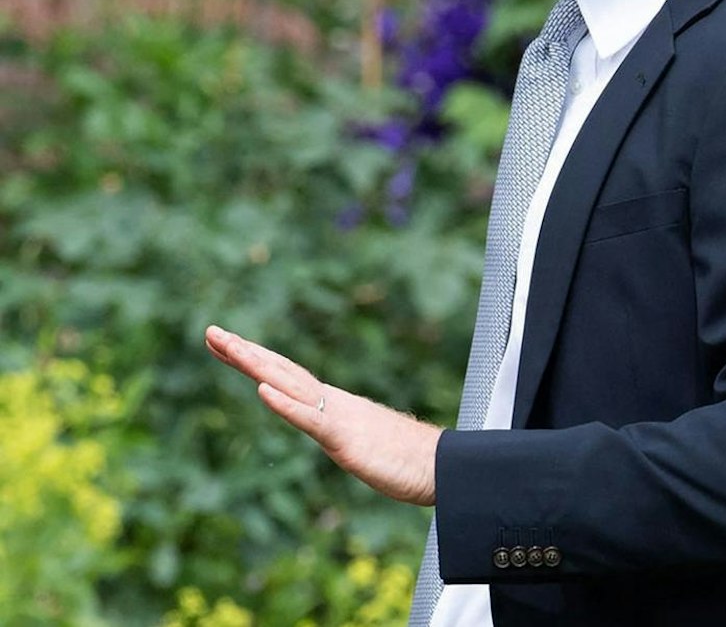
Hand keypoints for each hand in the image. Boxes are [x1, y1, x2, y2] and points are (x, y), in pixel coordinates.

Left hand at [205, 324, 440, 505]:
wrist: (442, 467)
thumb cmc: (407, 460)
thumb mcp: (363, 444)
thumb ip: (345, 433)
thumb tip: (335, 431)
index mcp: (333, 405)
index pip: (286, 376)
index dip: (254, 358)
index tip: (223, 343)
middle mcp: (332, 403)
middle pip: (282, 371)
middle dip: (244, 351)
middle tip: (210, 331)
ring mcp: (339, 418)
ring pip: (291, 385)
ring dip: (257, 365)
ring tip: (228, 346)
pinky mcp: (346, 439)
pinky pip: (311, 419)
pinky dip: (285, 404)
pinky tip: (262, 391)